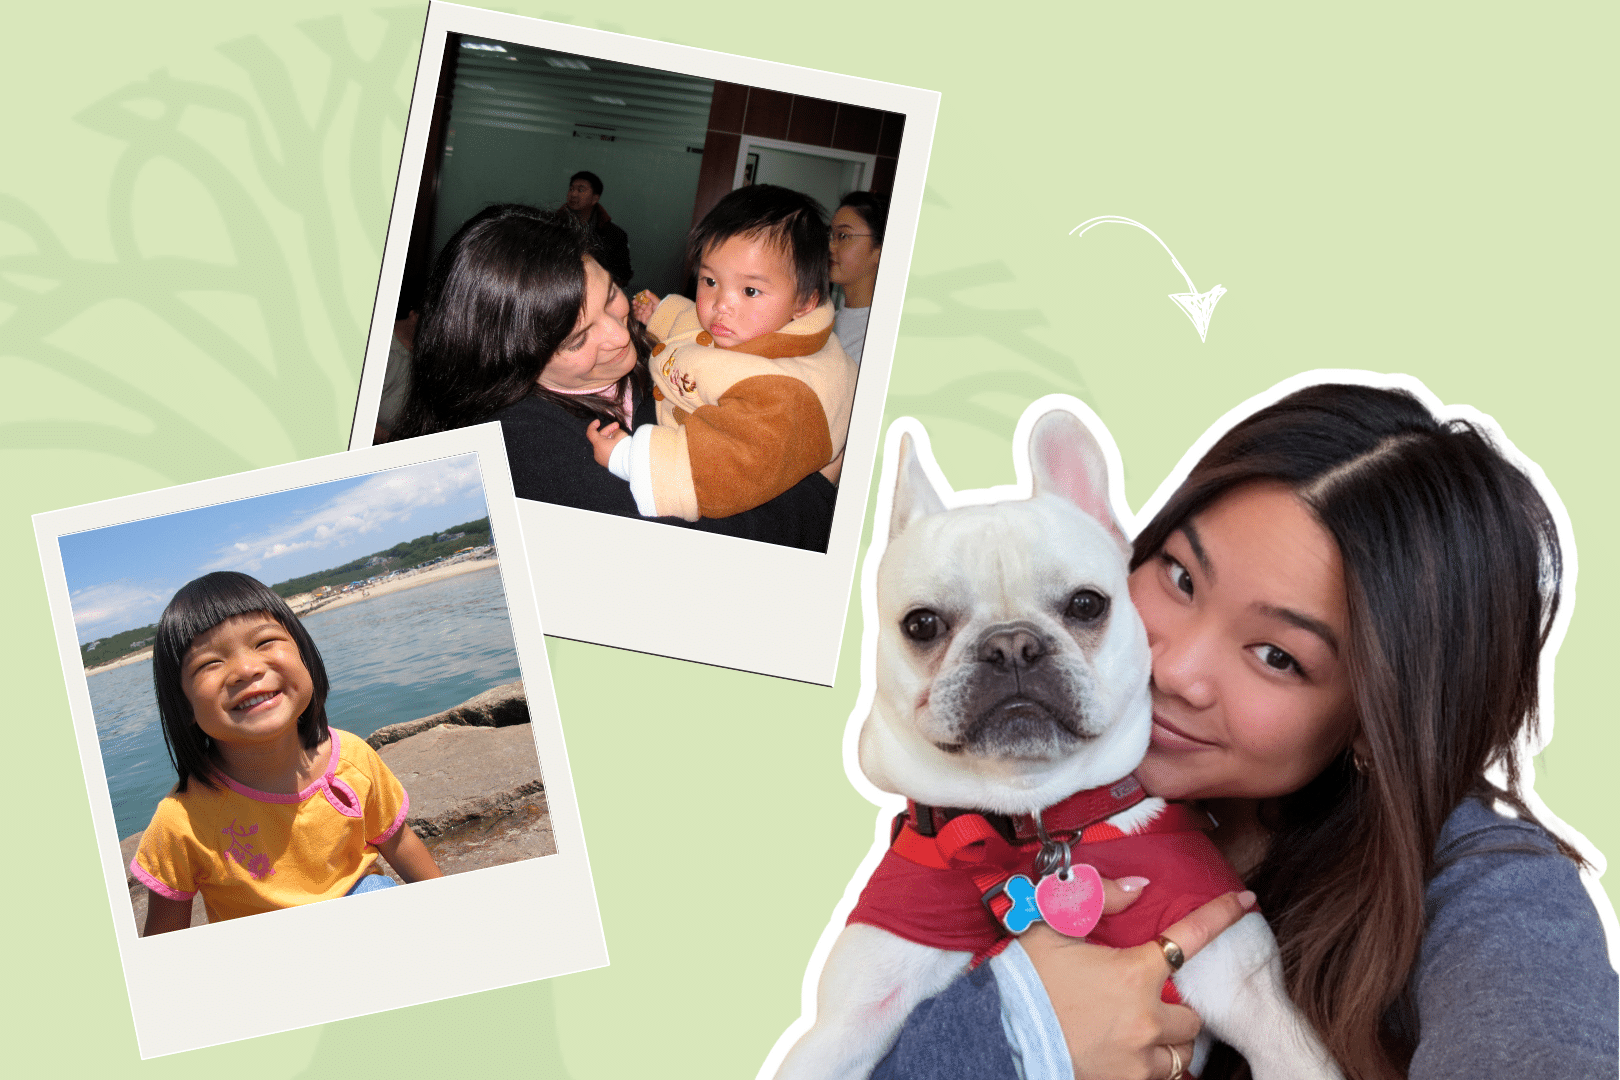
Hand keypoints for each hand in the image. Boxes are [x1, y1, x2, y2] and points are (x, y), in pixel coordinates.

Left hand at [586, 419, 624, 467]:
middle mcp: (597, 452)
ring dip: (610, 439)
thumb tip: (615, 433)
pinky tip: (619, 445)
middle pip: (600, 438)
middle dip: (609, 431)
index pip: (590, 432)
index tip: (598, 422)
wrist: (629, 464)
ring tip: (620, 436)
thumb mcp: (621, 435)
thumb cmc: (623, 448)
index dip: (593, 425)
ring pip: (603, 445)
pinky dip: (610, 447)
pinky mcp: (606, 463)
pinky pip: (606, 452)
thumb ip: (616, 431)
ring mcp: (601, 459)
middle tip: (618, 427)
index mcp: (598, 444)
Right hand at [632, 289, 658, 324]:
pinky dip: (634, 315)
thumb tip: (646, 291)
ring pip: (637, 310)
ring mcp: (645, 314)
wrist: (661, 320)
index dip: (639, 298)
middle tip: (634, 302)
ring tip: (633, 307)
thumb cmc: (661, 310)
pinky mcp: (643, 320)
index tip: (636, 297)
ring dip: (634, 308)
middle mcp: (647, 309)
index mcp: (650, 304)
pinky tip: (633, 312)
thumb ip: (652, 296)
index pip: (643, 300)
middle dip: (635, 303)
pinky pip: (637, 317)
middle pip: (639, 305)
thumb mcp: (657, 302)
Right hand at [1022, 886, 1256, 1079]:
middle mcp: (1146, 1018)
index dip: (1222, 915)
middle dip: (1179, 1010)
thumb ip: (1098, 899)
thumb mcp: (1052, 926)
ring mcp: (1138, 1059)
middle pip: (1194, 1017)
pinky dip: (1153, 1068)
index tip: (1246, 903)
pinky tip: (1130, 1055)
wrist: (997, 1035)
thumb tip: (1139, 887)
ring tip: (1142, 1034)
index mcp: (1133, 973)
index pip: (1191, 937)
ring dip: (1169, 1043)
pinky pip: (1161, 1079)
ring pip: (1183, 1054)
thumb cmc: (1024, 979)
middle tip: (1151, 1003)